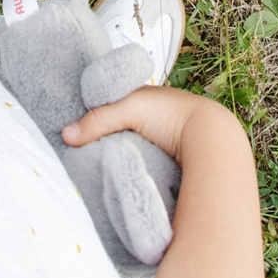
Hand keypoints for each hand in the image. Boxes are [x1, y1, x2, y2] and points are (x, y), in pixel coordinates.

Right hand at [65, 85, 241, 160]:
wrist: (210, 140)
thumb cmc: (174, 115)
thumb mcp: (131, 108)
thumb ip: (98, 120)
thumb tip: (66, 135)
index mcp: (145, 100)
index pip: (111, 107)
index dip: (94, 118)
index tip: (75, 133)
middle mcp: (153, 120)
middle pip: (120, 132)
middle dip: (104, 141)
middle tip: (82, 155)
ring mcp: (161, 142)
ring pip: (131, 151)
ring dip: (119, 158)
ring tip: (97, 170)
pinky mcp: (167, 165)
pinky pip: (143, 167)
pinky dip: (133, 171)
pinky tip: (121, 178)